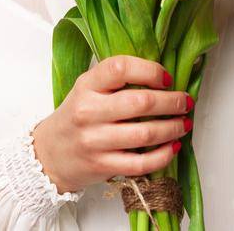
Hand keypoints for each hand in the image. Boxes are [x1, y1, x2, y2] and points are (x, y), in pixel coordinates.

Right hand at [30, 55, 193, 193]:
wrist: (47, 155)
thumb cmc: (76, 117)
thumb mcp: (88, 89)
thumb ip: (117, 79)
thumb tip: (165, 76)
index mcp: (87, 85)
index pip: (120, 68)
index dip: (150, 70)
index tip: (167, 79)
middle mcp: (88, 111)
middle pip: (141, 103)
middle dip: (173, 102)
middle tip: (186, 102)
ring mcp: (94, 141)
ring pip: (145, 134)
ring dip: (173, 128)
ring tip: (184, 124)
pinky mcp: (101, 165)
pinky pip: (140, 163)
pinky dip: (163, 156)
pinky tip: (172, 147)